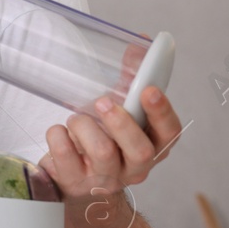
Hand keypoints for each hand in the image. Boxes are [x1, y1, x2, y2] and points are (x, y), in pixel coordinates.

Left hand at [39, 87, 181, 199]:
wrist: (73, 177)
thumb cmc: (101, 138)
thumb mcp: (119, 111)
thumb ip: (129, 80)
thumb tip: (138, 43)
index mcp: (152, 146)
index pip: (170, 134)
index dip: (162, 112)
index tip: (149, 90)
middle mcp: (134, 168)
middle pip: (141, 151)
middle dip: (122, 123)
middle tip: (102, 102)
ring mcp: (105, 179)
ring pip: (103, 153)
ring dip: (84, 126)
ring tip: (75, 118)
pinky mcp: (74, 183)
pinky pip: (65, 157)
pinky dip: (58, 136)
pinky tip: (59, 132)